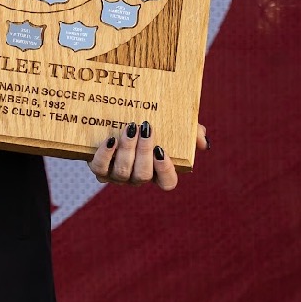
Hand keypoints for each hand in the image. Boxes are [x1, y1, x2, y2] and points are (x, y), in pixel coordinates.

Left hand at [89, 121, 208, 190]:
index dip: (165, 171)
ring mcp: (117, 175)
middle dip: (144, 152)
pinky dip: (105, 154)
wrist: (112, 117)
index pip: (167, 183)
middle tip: (146, 128)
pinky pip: (100, 168)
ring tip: (130, 128)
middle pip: (143, 175)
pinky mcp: (99, 167)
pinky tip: (110, 140)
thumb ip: (192, 132)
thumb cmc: (148, 125)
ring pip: (123, 172)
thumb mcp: (174, 125)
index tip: (162, 150)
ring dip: (127, 149)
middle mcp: (138, 176)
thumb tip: (203, 142)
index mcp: (157, 170)